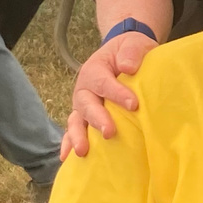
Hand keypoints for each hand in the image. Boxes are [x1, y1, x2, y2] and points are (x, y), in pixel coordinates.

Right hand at [63, 30, 159, 157]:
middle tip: (110, 132)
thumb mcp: (134, 44)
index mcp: (95, 69)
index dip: (117, 93)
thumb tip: (128, 67)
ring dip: (79, 136)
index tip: (134, 105)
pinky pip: (74, 130)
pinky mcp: (86, 116)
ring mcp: (83, 104)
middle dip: (97, 119)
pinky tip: (68, 158)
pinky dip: (69, 143)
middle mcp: (85, 88)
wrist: (123, 54)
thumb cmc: (130, 51)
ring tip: (84, 151)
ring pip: (77, 121)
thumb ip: (132, 52)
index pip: (103, 83)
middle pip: (87, 105)